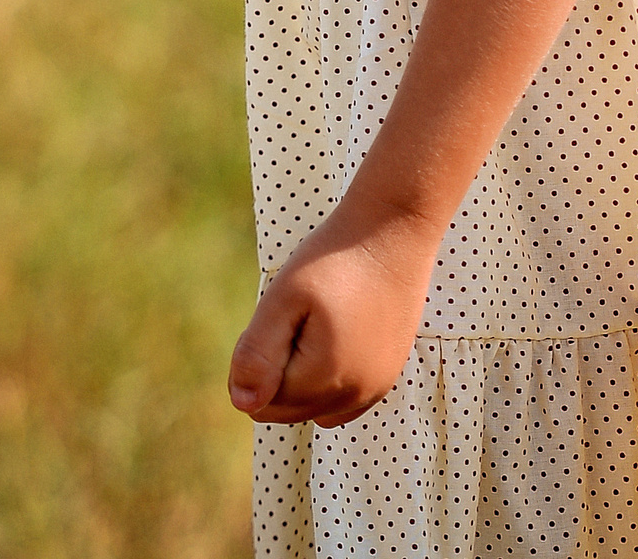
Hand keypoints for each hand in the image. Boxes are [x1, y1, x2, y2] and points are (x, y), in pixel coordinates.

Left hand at [227, 199, 440, 427]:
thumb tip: (243, 404)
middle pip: (288, 409)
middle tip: (297, 316)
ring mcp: (376, 388)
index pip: (262, 401)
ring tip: (319, 323)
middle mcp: (356, 396)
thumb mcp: (284, 297)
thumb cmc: (335, 258)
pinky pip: (343, 401)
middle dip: (281, 370)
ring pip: (314, 406)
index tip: (277, 317)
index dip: (259, 360)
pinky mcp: (388, 376)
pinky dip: (330, 378)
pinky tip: (338, 337)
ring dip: (305, 376)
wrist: (394, 228)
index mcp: (325, 379)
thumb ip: (257, 354)